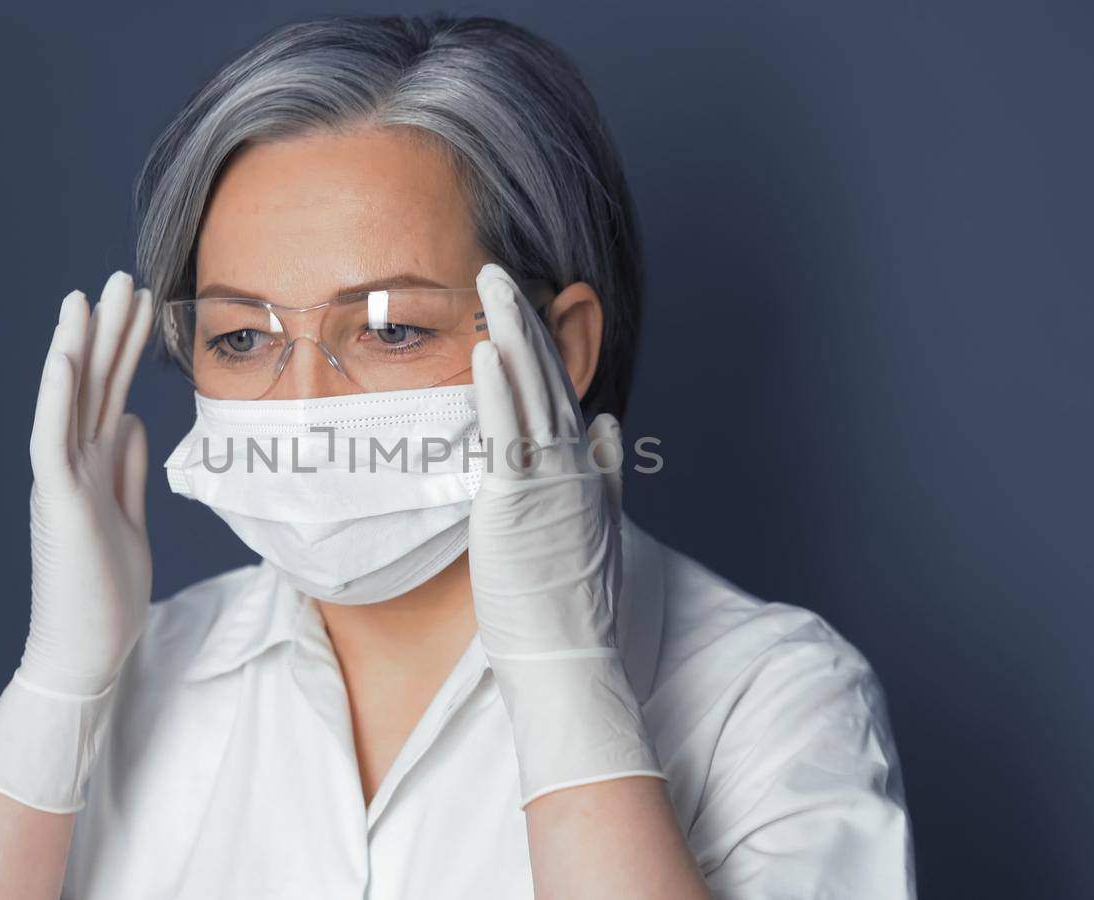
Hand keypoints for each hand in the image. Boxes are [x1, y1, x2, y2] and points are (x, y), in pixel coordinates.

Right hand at [21, 271, 155, 696]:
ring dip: (79, 346)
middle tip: (124, 276)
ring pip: (69, 401)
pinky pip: (50, 439)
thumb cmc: (106, 596)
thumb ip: (127, 471)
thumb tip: (135, 422)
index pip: (112, 393)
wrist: (86, 654)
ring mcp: (62, 480)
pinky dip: (55, 396)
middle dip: (110, 330)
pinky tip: (63, 355)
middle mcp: (73, 464)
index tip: (142, 303)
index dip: (125, 348)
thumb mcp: (130, 520)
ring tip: (89, 294)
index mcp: (93, 467)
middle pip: (94, 384)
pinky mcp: (57, 502)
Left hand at [468, 263, 661, 806]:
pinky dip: (498, 390)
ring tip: (491, 285)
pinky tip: (488, 349)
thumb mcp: (598, 525)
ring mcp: (548, 479)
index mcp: (583, 467)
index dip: (541, 343)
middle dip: (524, 319)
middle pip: (546, 377)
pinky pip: (506, 434)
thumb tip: (605, 425)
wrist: (570, 656)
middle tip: (498, 269)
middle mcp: (571, 464)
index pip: (560, 390)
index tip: (522, 302)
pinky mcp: (518, 501)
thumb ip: (603, 470)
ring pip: (530, 393)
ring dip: (511, 334)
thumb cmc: (572, 602)